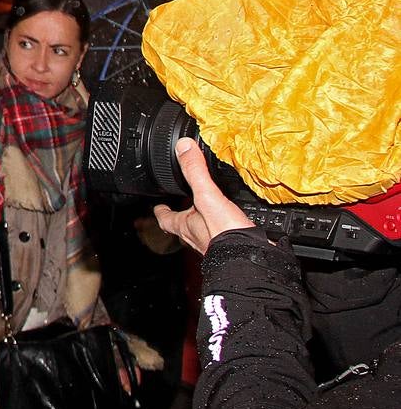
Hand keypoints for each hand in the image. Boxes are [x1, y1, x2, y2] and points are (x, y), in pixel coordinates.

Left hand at [153, 137, 255, 255]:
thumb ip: (195, 172)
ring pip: (205, 234)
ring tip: (210, 215)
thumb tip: (184, 147)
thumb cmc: (224, 234)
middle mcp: (198, 238)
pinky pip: (227, 238)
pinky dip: (229, 231)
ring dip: (206, 224)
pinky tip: (238, 227)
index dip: (161, 211)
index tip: (158, 206)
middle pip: (184, 228)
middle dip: (184, 218)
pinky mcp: (235, 250)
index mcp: (186, 226)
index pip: (166, 218)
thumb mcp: (207, 196)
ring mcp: (216, 246)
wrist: (251, 261)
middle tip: (184, 209)